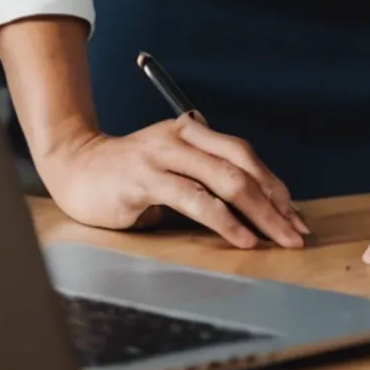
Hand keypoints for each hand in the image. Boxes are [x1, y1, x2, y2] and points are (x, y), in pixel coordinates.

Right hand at [34, 118, 306, 249]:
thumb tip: (255, 209)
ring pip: (225, 181)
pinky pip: (195, 199)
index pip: (245, 155)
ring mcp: (163, 156)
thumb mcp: (172, 167)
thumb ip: (205, 178)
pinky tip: (241, 237)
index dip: (274, 185)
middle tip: (296, 232)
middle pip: (243, 167)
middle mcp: (182, 138)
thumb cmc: (126, 174)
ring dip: (259, 213)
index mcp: (193, 131)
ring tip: (278, 238)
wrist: (73, 167)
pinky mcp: (144, 179)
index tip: (294, 215)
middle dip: (275, 203)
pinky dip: (224, 220)